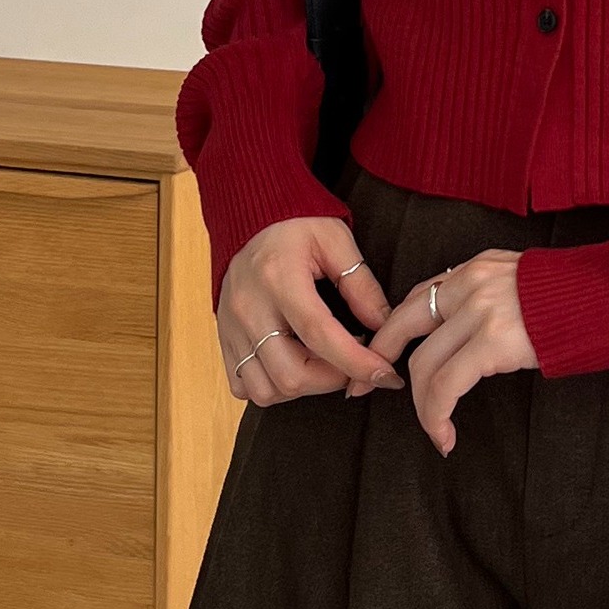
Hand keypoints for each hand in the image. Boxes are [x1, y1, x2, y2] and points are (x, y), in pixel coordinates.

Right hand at [219, 216, 404, 406]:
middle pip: (291, 374)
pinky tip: (294, 364)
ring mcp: (232, 328)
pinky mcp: (224, 340)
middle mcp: (250, 309)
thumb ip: (361, 284)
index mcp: (279, 278)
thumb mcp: (336, 241)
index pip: (320, 334)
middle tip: (353, 362)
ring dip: (304, 387)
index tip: (384, 374)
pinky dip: (272, 388)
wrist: (249, 219)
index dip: (356, 362)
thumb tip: (383, 325)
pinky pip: (243, 387)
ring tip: (324, 362)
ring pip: (266, 390)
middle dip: (333, 380)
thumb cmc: (296, 227)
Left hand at [364, 249, 535, 454]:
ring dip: (422, 407)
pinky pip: (447, 385)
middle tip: (361, 391)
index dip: (389, 333)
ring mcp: (481, 310)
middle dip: (377, 364)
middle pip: (405, 329)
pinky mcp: (494, 341)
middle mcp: (471, 282)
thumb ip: (490, 297)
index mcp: (476, 267)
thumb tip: (466, 335)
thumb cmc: (580, 300)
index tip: (374, 359)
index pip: (417, 298)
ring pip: (425, 365)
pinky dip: (438, 415)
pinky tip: (446, 436)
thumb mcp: (524, 283)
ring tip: (435, 431)